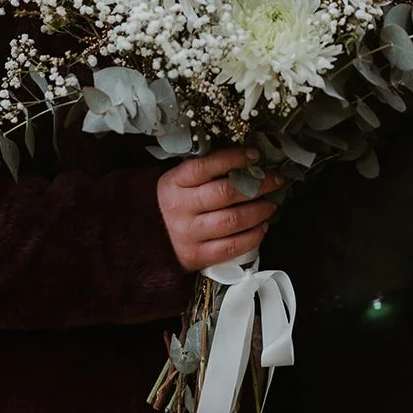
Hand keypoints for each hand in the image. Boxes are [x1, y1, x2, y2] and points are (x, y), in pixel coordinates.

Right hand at [157, 147, 282, 272]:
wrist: (138, 242)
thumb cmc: (166, 206)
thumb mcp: (174, 184)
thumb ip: (202, 174)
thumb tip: (243, 162)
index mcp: (173, 183)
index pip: (206, 166)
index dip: (233, 158)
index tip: (254, 155)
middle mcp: (180, 208)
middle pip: (225, 193)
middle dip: (257, 185)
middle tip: (274, 180)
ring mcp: (188, 234)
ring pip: (232, 221)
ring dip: (258, 211)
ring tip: (271, 205)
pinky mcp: (196, 257)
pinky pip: (231, 247)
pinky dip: (252, 237)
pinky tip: (261, 228)